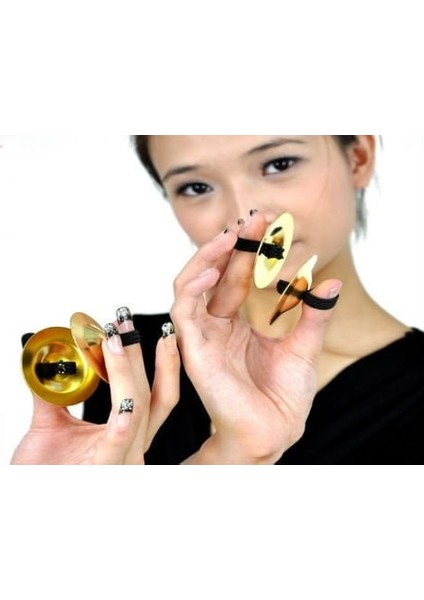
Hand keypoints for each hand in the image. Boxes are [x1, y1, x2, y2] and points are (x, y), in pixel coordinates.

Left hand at [12, 318, 179, 464]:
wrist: (24, 506)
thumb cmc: (43, 477)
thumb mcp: (48, 428)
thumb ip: (52, 393)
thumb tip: (47, 359)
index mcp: (127, 437)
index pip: (155, 394)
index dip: (155, 360)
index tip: (136, 330)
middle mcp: (132, 448)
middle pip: (151, 394)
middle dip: (141, 353)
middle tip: (125, 321)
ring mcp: (122, 460)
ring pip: (138, 408)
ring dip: (127, 370)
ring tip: (115, 340)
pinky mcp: (104, 470)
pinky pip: (119, 441)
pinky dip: (123, 418)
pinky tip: (122, 398)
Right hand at [171, 213, 341, 463]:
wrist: (275, 430)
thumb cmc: (283, 395)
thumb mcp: (304, 345)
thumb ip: (311, 313)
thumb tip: (329, 283)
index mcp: (234, 322)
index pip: (234, 276)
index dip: (246, 249)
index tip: (264, 223)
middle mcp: (213, 325)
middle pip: (212, 274)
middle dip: (229, 244)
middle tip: (251, 220)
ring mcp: (201, 336)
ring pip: (189, 285)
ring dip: (207, 258)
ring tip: (231, 237)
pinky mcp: (194, 350)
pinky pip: (182, 312)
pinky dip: (193, 287)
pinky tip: (214, 270)